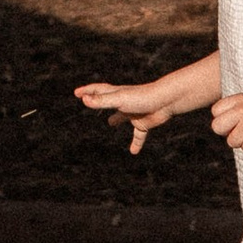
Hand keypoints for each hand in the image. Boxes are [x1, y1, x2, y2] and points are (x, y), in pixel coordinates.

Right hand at [75, 58, 218, 156]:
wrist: (165, 102)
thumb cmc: (141, 98)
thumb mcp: (118, 100)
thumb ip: (101, 101)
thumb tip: (84, 100)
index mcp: (116, 94)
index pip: (97, 90)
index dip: (87, 91)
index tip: (77, 93)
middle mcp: (124, 102)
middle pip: (108, 101)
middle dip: (99, 101)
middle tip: (90, 102)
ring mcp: (134, 113)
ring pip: (123, 117)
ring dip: (117, 119)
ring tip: (111, 123)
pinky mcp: (144, 123)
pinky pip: (138, 135)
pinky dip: (136, 143)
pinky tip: (133, 152)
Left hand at [211, 92, 242, 154]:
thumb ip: (232, 111)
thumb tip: (216, 128)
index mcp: (238, 99)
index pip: (215, 112)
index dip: (224, 120)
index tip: (236, 121)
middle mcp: (241, 109)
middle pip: (217, 127)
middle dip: (227, 133)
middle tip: (242, 131)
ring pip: (232, 142)